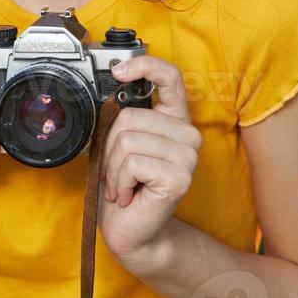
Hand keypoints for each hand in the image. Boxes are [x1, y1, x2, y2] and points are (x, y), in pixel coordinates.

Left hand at [97, 54, 201, 273]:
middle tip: (117, 171)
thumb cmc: (126, 189)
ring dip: (113, 168)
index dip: (145, 66)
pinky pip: (132, 163)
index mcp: (174, 120)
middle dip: (109, 146)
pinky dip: (119, 182)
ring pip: (127, 140)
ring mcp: (187, 156)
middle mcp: (187, 135)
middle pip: (129, 116)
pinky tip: (129, 195)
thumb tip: (109, 95)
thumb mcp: (121, 147)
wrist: (134, 232)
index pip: (170, 77)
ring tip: (122, 185)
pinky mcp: (179, 177)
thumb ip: (123, 121)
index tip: (119, 71)